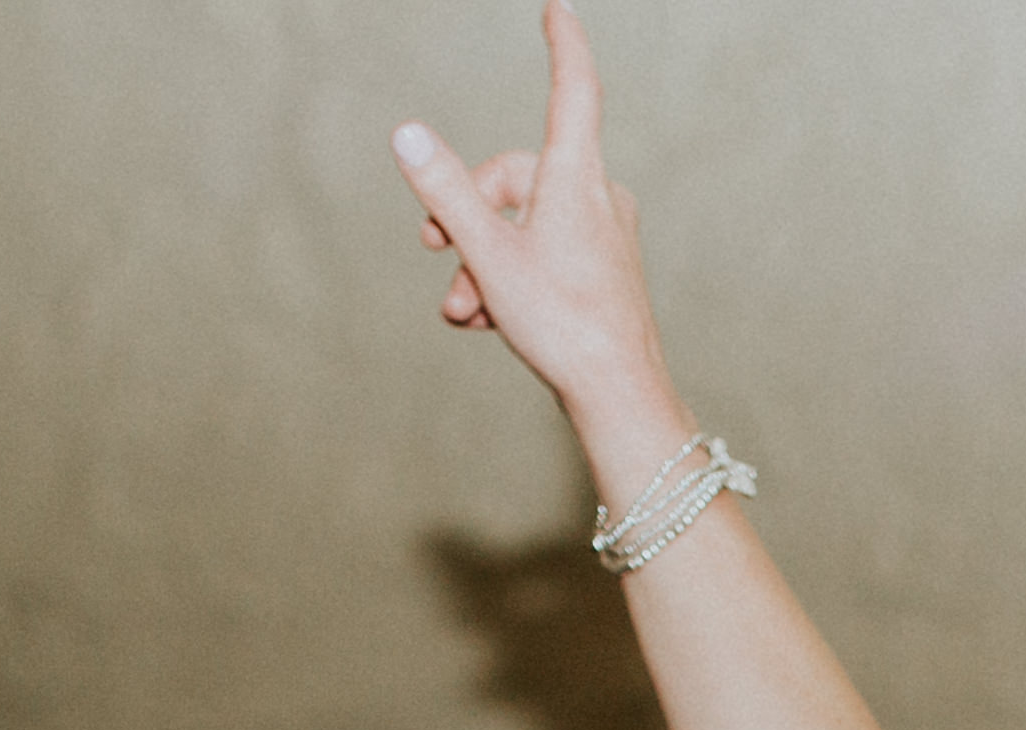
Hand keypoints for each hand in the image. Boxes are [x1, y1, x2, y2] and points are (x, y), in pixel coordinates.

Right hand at [391, 6, 681, 449]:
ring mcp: (606, 233)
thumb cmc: (562, 324)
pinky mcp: (606, 267)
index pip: (573, 88)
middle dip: (469, 218)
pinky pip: (546, 254)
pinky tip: (489, 320)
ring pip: (525, 225)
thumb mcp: (488, 254)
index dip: (564, 44)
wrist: (619, 394)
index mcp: (577, 177)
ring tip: (463, 311)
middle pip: (516, 178)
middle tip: (435, 253)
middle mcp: (599, 196)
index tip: (558, 8)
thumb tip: (406, 133)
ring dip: (483, 262)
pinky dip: (511, 278)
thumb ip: (446, 192)